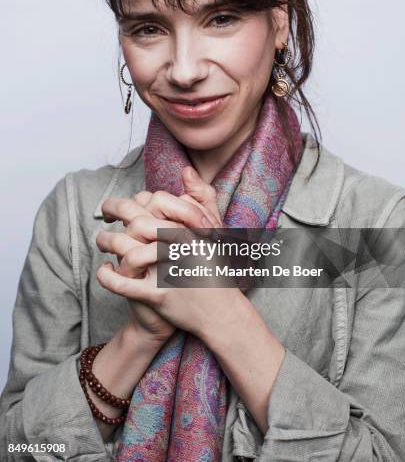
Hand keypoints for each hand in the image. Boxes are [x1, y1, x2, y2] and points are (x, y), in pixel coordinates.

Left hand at [96, 166, 223, 339]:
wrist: (223, 313)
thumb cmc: (217, 268)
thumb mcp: (217, 229)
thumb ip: (203, 197)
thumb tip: (185, 170)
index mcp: (189, 226)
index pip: (152, 201)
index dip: (133, 197)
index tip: (122, 202)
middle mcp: (177, 245)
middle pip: (135, 221)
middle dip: (113, 211)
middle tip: (103, 213)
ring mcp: (166, 271)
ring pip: (124, 249)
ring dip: (106, 242)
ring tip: (101, 241)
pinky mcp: (157, 296)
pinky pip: (122, 284)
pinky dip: (108, 276)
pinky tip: (106, 269)